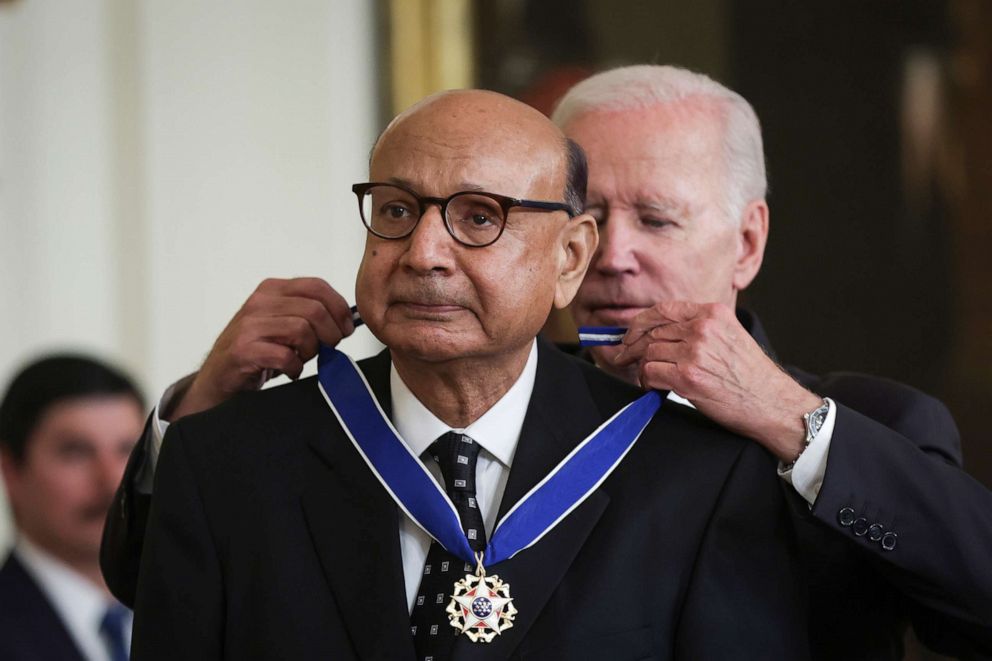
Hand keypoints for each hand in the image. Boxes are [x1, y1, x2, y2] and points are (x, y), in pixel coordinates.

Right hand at [166, 277, 354, 421]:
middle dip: (330, 333)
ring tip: (302, 358)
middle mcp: (259, 303)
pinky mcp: (243, 350)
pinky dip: (294, 367)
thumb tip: (346, 319)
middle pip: (315, 309)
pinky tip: (289, 370)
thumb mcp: (283, 324)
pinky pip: (285, 355)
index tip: (346, 327)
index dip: (339, 308)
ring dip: (311, 351)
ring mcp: (249, 326)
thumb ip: (310, 314)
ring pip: (302, 330)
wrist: (220, 377)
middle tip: (328, 347)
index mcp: (271, 289)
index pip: (317, 286)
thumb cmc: (257, 351)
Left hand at [615, 301, 821, 461]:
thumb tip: (661, 333)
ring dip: (643, 367)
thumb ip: (700, 329)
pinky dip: (647, 381)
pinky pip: (650, 372)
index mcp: (713, 313)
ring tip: (648, 378)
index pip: (664, 309)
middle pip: (651, 331)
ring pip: (649, 352)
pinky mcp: (687, 376)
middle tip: (623, 358)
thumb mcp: (730, 336)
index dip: (641, 322)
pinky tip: (655, 388)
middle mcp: (703, 328)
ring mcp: (695, 351)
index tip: (630, 334)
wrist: (772, 403)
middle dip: (633, 346)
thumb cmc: (751, 376)